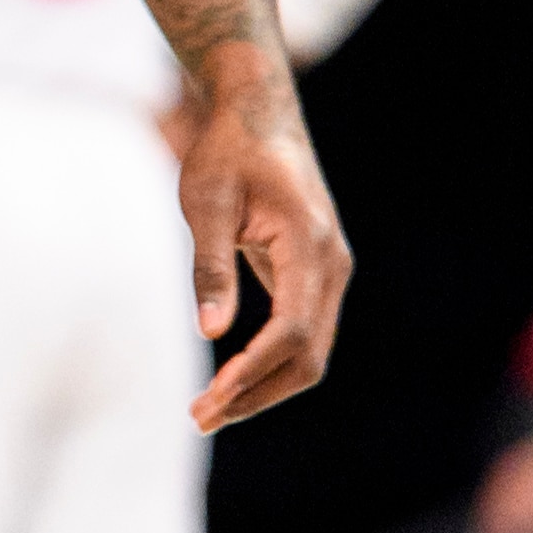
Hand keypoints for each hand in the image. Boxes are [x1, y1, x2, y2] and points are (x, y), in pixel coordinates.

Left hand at [180, 87, 352, 430]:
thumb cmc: (226, 153)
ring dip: (263, 385)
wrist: (258, 115)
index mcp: (310, 245)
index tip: (211, 400)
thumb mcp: (206, 203)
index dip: (254, 372)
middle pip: (309, 355)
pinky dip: (269, 363)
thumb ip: (210, 267)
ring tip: (209, 409)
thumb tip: (212, 333)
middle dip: (257, 393)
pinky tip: (230, 380)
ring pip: (310, 351)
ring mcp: (329, 271)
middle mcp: (332, 264)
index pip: (292, 330)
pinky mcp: (314, 274)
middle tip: (200, 418)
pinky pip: (302, 333)